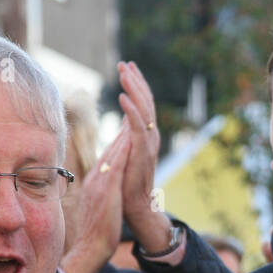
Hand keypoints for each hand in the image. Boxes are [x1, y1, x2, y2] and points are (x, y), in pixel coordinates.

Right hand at [60, 126, 129, 272]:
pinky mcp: (107, 190)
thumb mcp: (98, 207)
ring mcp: (100, 183)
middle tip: (133, 112)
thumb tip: (104, 189)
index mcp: (95, 182)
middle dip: (122, 130)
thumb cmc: (96, 232)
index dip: (119, 140)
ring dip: (123, 133)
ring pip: (113, 152)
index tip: (128, 126)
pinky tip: (131, 138)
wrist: (91, 248)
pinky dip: (123, 150)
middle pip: (110, 149)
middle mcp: (96, 178)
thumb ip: (101, 194)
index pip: (108, 156)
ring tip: (134, 115)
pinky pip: (116, 165)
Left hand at [116, 60, 170, 251]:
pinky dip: (131, 111)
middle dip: (135, 81)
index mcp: (143, 136)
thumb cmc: (126, 187)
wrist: (134, 209)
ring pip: (144, 110)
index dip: (135, 86)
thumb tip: (123, 127)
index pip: (141, 105)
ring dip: (134, 89)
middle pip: (145, 102)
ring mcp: (148, 145)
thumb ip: (126, 140)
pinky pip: (138, 127)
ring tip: (124, 72)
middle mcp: (149, 137)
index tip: (127, 68)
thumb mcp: (124, 157)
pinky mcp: (142, 153)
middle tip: (125, 63)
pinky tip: (122, 97)